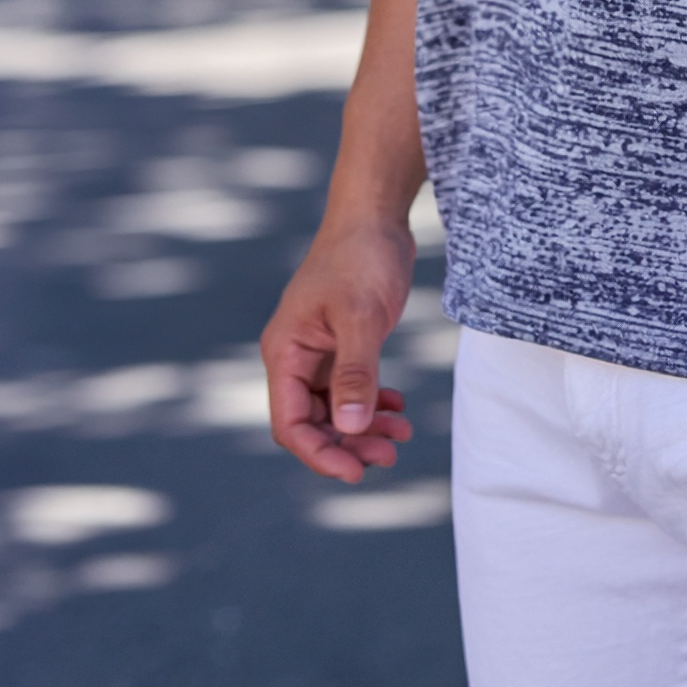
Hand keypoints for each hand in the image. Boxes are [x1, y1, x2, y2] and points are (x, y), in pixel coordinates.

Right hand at [261, 217, 417, 483]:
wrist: (374, 215)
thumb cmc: (361, 257)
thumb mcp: (360, 317)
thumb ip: (355, 372)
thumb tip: (351, 427)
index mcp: (285, 351)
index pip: (290, 423)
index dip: (320, 453)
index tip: (355, 471)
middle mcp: (295, 356)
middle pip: (312, 422)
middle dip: (348, 444)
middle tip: (389, 455)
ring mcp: (318, 351)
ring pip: (335, 408)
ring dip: (364, 428)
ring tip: (401, 436)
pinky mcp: (342, 342)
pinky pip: (351, 387)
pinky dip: (373, 402)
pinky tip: (399, 408)